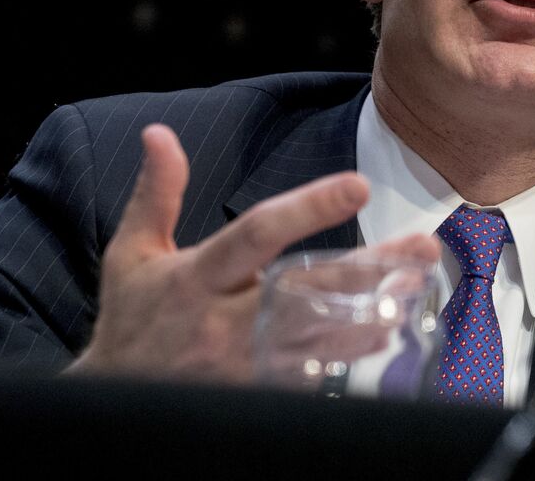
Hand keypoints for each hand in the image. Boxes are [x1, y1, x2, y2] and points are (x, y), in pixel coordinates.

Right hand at [67, 124, 441, 382]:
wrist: (113, 401)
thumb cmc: (132, 318)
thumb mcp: (132, 253)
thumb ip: (156, 194)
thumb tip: (159, 134)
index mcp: (195, 277)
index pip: (257, 235)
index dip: (308, 209)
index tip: (358, 185)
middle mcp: (222, 321)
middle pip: (304, 288)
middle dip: (367, 267)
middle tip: (421, 245)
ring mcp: (242, 362)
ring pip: (319, 336)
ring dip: (373, 311)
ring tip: (417, 284)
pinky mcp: (255, 391)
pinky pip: (311, 374)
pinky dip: (349, 354)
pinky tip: (385, 331)